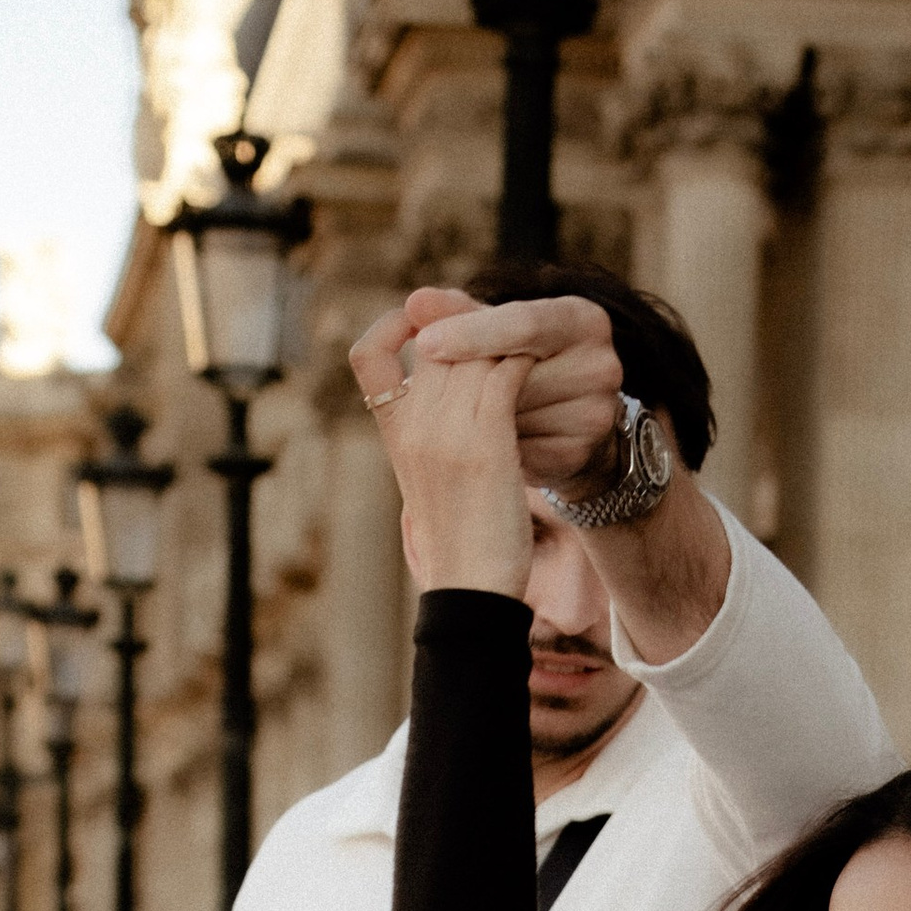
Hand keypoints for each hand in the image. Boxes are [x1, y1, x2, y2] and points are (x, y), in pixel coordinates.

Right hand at [351, 297, 532, 597]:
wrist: (471, 590)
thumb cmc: (459, 543)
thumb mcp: (430, 483)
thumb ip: (431, 437)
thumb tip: (445, 407)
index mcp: (392, 434)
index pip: (367, 355)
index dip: (393, 327)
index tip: (426, 323)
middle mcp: (412, 425)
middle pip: (436, 343)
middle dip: (471, 324)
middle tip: (503, 320)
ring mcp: (446, 431)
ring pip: (474, 352)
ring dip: (505, 338)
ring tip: (530, 337)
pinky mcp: (486, 442)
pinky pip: (506, 374)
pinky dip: (526, 360)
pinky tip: (542, 361)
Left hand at [383, 286, 625, 488]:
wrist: (568, 419)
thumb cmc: (524, 360)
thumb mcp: (498, 329)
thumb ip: (459, 313)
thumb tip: (414, 303)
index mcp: (582, 318)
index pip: (523, 322)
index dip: (472, 332)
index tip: (424, 343)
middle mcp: (601, 362)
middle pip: (517, 373)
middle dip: (473, 382)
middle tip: (440, 387)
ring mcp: (596, 411)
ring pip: (515, 413)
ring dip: (482, 416)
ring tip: (478, 412)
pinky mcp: (581, 452)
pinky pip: (521, 448)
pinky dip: (497, 444)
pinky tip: (495, 437)